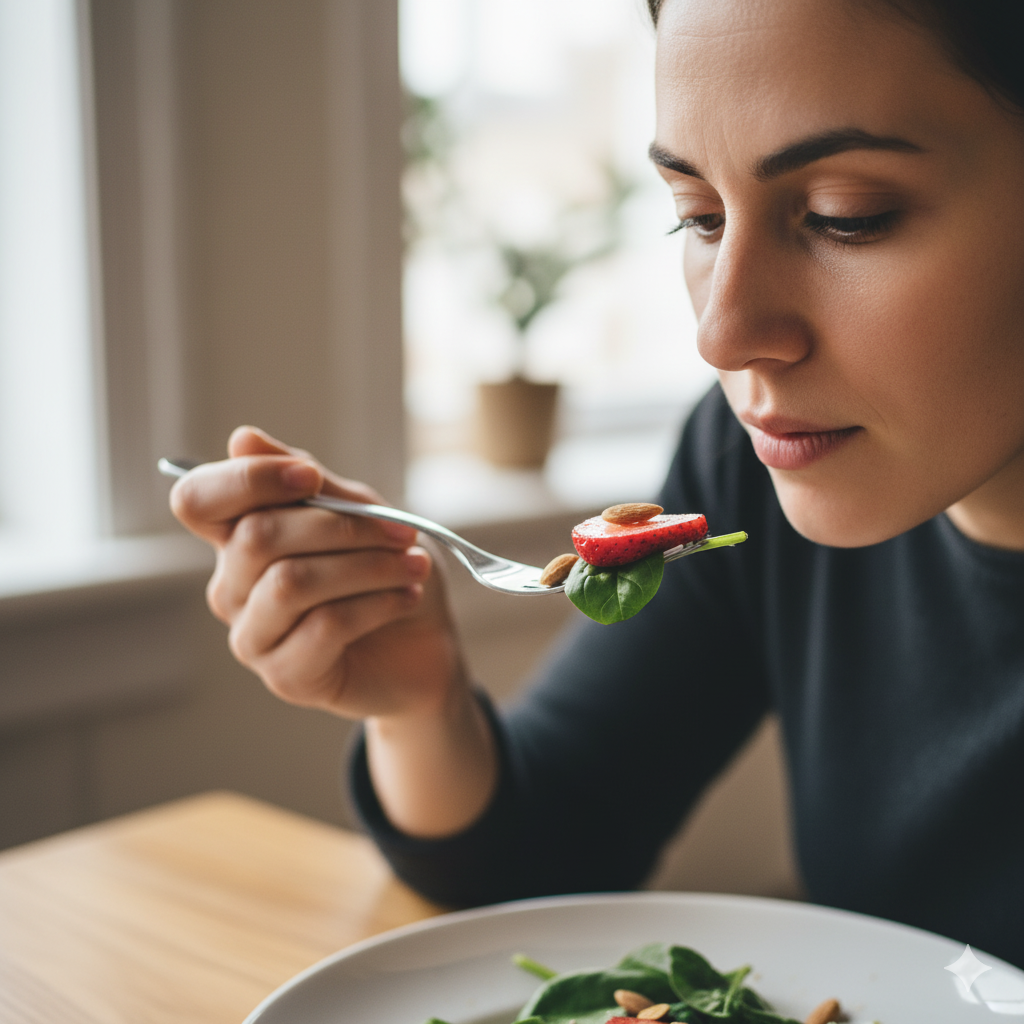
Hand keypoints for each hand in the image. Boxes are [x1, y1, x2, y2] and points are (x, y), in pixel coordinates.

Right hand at [170, 426, 466, 719]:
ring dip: (366, 567)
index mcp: (240, 538)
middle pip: (256, 537)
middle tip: (402, 532)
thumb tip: (241, 438)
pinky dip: (375, 604)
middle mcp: (233, 587)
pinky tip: (406, 597)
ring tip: (413, 566)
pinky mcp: (286, 676)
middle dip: (340, 527)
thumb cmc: (388, 571)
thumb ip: (308, 482)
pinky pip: (322, 626)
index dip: (247, 480)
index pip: (198, 500)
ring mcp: (253, 636)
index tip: (311, 478)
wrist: (426, 644)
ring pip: (290, 583)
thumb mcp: (361, 513)